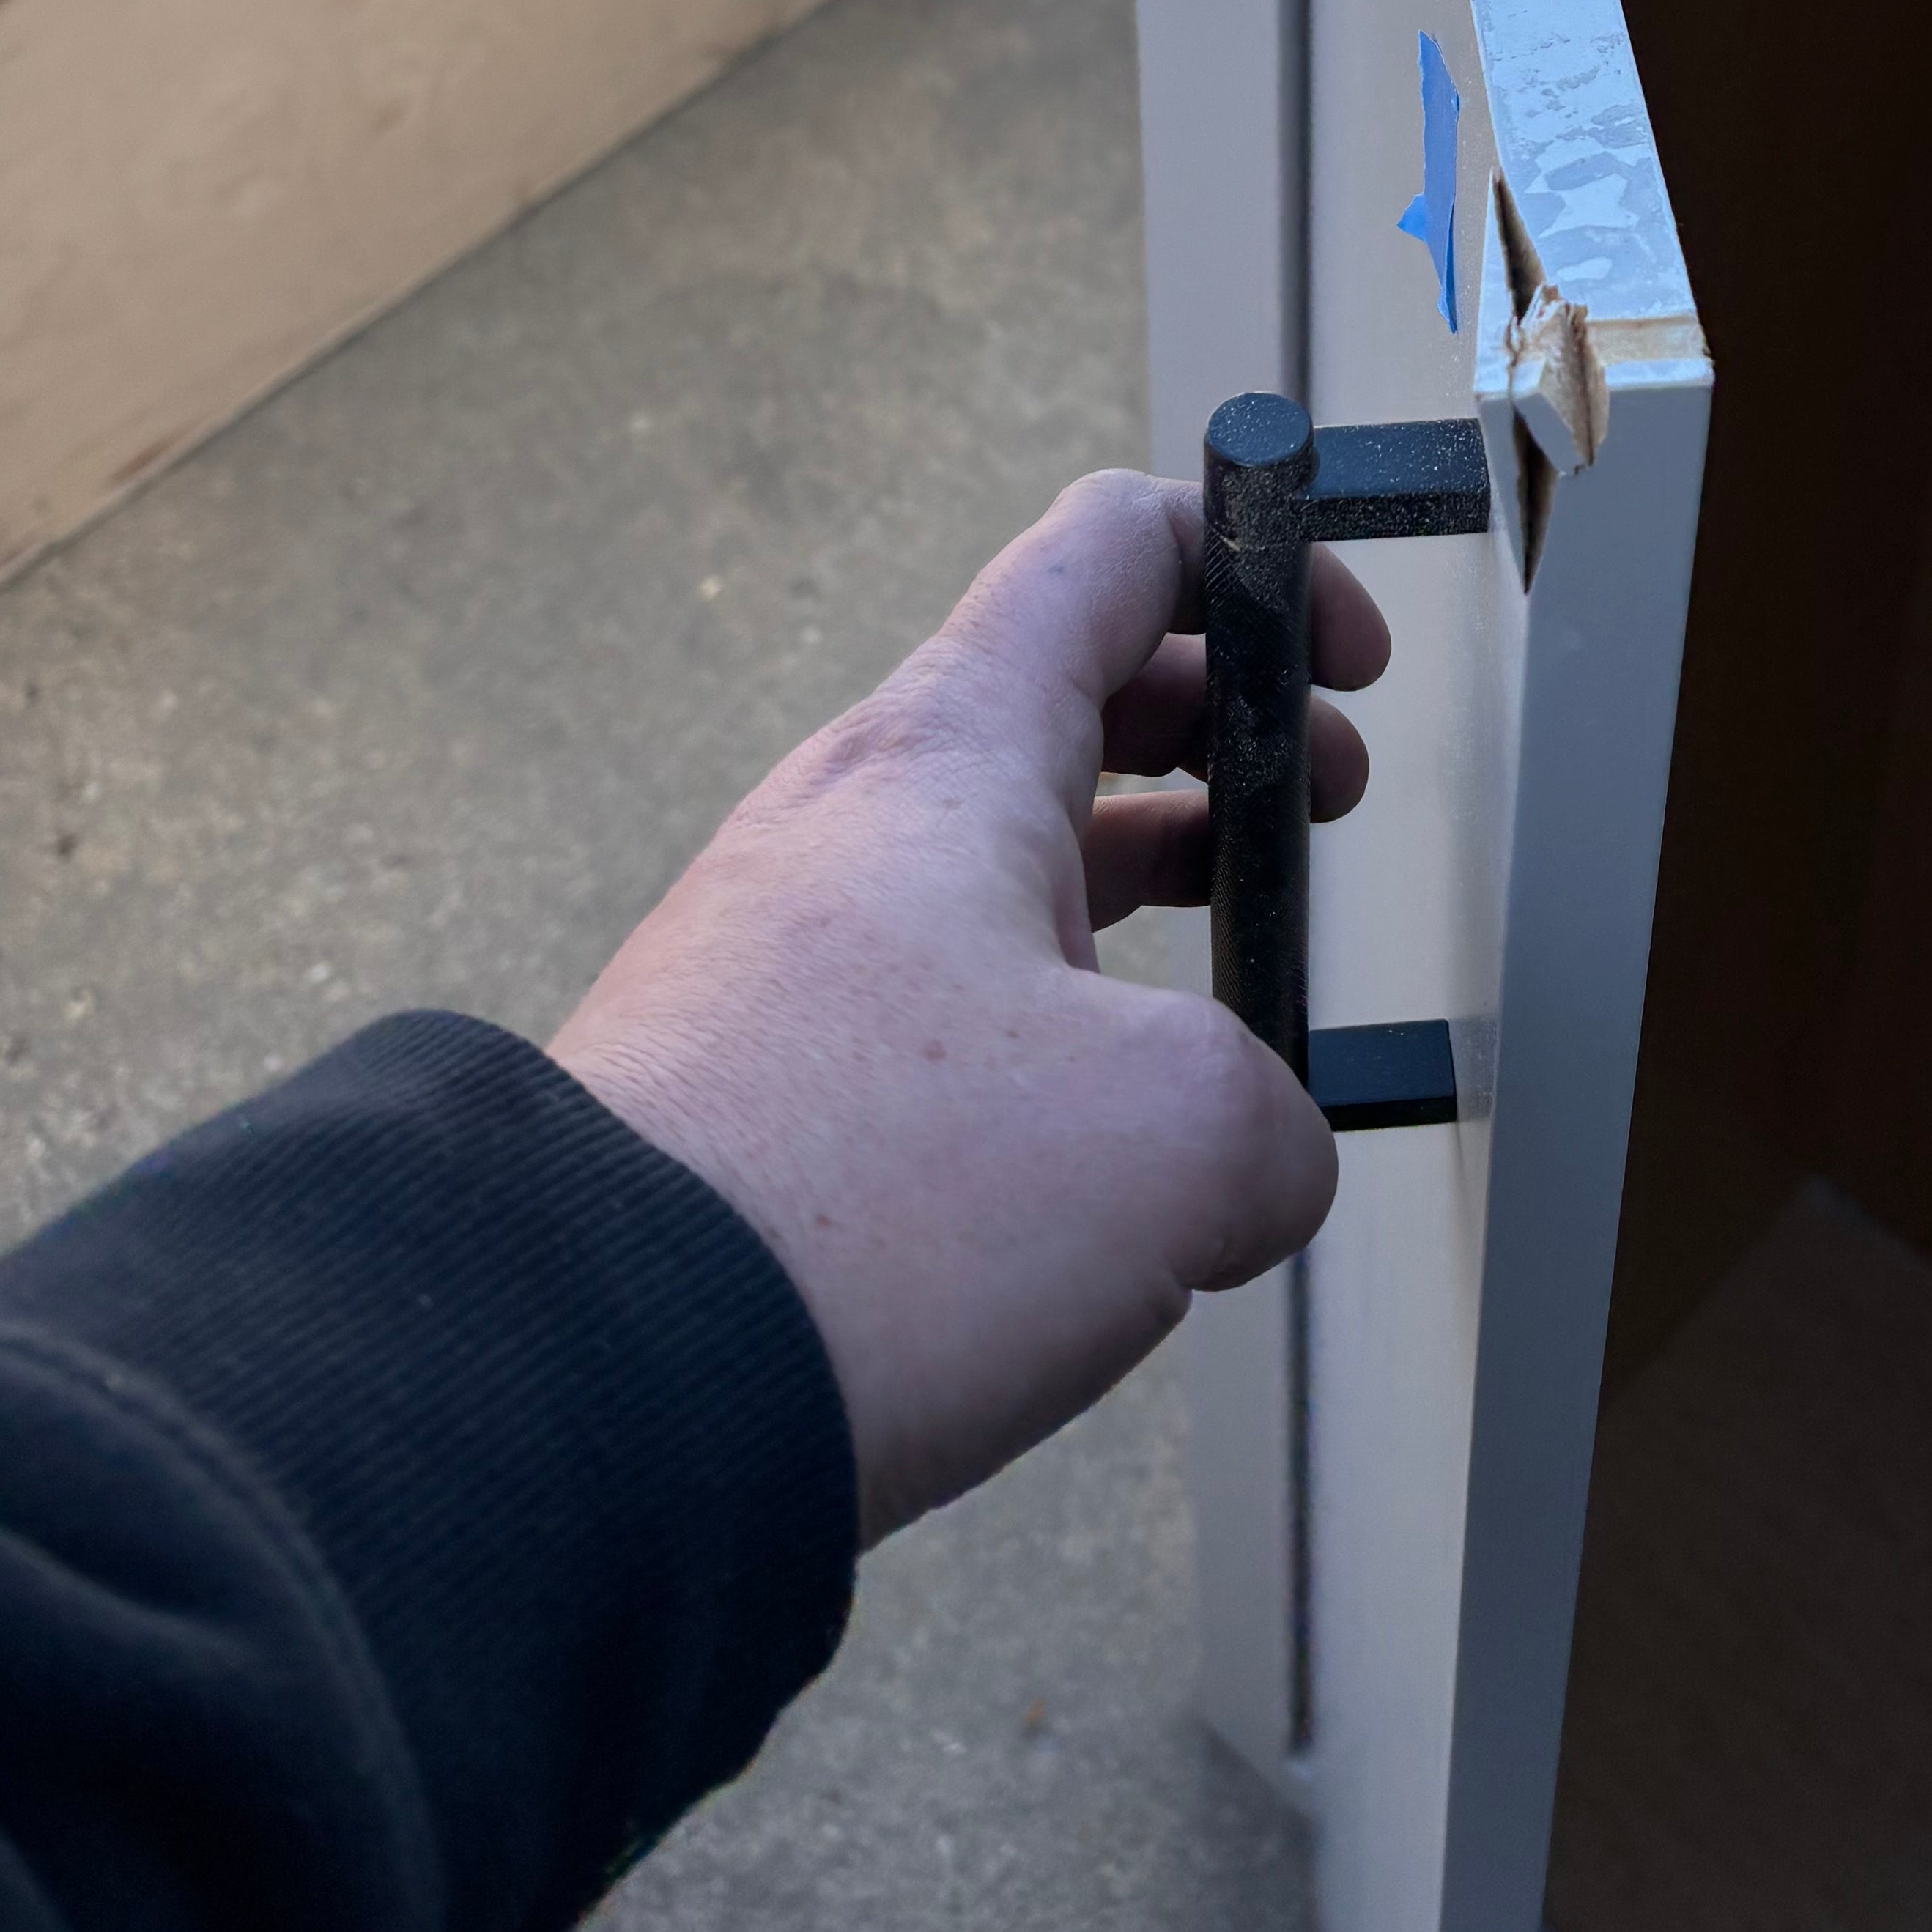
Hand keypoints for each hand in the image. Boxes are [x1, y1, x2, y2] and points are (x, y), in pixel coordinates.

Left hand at [549, 471, 1386, 1539]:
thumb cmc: (858, 1210)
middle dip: (1224, 733)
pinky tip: (1097, 1134)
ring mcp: (789, 953)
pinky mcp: (752, 1083)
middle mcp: (853, 823)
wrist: (583, 1382)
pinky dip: (1042, 1017)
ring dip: (1138, 879)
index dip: (1256, 563)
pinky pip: (928, 997)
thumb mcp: (1186, 1141)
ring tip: (1233, 974)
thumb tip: (1258, 1166)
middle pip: (1065, 700)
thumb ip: (1277, 1125)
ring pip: (997, 858)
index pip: (1109, 550)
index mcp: (952, 756)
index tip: (1348, 646)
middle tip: (1322, 800)